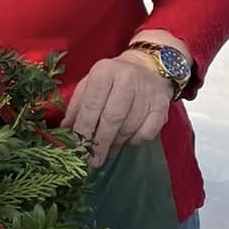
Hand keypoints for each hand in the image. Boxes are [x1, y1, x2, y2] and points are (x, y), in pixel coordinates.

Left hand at [64, 53, 173, 169]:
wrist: (147, 67)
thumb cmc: (111, 79)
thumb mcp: (89, 84)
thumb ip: (76, 107)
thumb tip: (66, 132)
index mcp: (104, 71)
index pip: (91, 105)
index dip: (84, 129)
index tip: (78, 149)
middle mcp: (127, 79)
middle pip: (112, 118)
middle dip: (100, 143)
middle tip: (93, 161)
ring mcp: (147, 92)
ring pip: (129, 127)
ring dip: (115, 144)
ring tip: (107, 151)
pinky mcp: (162, 105)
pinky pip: (147, 133)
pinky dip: (134, 142)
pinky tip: (126, 141)